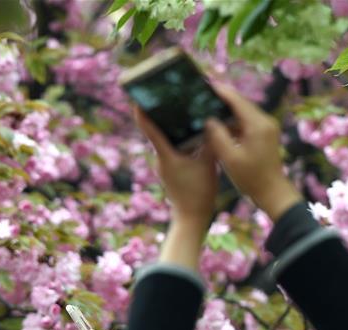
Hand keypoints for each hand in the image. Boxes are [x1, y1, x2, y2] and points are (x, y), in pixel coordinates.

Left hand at [133, 105, 217, 227]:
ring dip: (171, 125)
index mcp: (165, 155)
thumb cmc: (199, 191)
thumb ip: (208, 140)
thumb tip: (210, 120)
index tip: (137, 97)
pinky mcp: (171, 170)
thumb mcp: (208, 161)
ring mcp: (165, 165)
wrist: (192, 217)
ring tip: (179, 107)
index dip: (142, 112)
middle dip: (159, 113)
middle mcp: (161, 158)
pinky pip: (172, 149)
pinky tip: (191, 131)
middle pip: (157, 131)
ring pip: (166, 140)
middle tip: (164, 94)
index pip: (150, 129)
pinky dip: (178, 138)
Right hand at [204, 84, 300, 220]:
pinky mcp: (265, 134)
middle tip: (204, 93)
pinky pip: (247, 121)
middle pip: (241, 103)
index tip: (206, 84)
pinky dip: (233, 121)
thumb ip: (217, 136)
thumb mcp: (229, 158)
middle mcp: (265, 121)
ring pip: (244, 112)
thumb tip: (208, 119)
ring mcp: (267, 127)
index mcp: (258, 125)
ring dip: (227, 110)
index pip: (237, 101)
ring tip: (208, 106)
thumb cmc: (250, 177)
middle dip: (223, 98)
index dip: (222, 91)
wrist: (271, 191)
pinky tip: (220, 124)